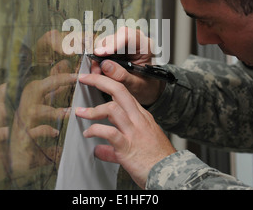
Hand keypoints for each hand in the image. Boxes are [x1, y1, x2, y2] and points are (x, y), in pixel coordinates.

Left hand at [75, 73, 176, 188]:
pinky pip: (109, 132)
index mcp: (141, 116)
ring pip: (112, 108)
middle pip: (119, 90)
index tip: (95, 79)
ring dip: (93, 110)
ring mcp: (133, 131)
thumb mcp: (137, 147)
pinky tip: (88, 134)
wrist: (171, 173)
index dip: (108, 83)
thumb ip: (114, 146)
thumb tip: (99, 149)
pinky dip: (95, 131)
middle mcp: (138, 119)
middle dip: (100, 81)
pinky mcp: (127, 146)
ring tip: (81, 113)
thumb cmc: (156, 160)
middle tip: (85, 79)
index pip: (124, 92)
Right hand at [91, 27, 165, 105]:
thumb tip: (106, 65)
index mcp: (145, 47)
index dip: (114, 43)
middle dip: (103, 52)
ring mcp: (123, 44)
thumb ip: (122, 75)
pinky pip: (102, 49)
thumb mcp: (136, 84)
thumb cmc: (145, 84)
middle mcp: (134, 41)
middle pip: (115, 37)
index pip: (129, 36)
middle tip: (97, 67)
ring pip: (106, 42)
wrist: (145, 88)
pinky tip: (99, 69)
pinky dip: (98, 59)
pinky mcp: (114, 48)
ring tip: (98, 71)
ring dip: (98, 57)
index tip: (102, 53)